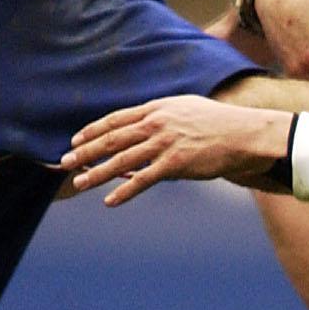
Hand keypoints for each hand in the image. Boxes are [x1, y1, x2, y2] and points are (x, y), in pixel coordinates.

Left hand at [62, 96, 292, 204]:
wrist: (244, 135)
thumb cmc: (219, 124)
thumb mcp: (186, 111)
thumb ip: (163, 119)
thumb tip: (144, 132)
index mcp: (157, 109)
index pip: (116, 119)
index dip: (93, 131)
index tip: (75, 141)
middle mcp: (156, 124)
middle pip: (112, 139)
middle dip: (85, 152)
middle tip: (64, 162)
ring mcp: (164, 143)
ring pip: (122, 160)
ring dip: (97, 173)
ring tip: (79, 183)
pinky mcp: (175, 164)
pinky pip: (144, 180)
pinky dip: (125, 192)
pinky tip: (110, 201)